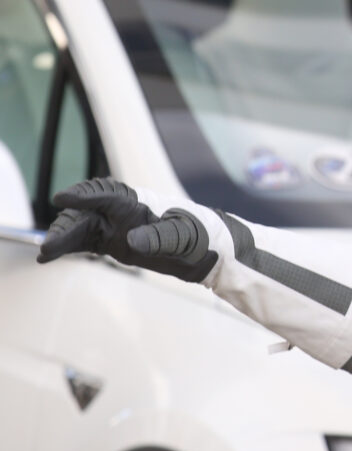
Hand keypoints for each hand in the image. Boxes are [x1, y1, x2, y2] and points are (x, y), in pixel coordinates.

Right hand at [38, 177, 216, 281]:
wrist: (207, 250)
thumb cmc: (198, 236)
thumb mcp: (183, 237)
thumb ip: (158, 238)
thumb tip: (131, 240)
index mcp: (138, 203)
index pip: (106, 194)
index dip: (83, 195)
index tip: (62, 198)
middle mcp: (122, 211)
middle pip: (86, 213)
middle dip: (67, 225)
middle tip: (50, 245)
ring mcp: (114, 226)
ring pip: (80, 227)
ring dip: (62, 238)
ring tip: (45, 253)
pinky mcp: (112, 242)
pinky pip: (83, 242)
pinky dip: (66, 247)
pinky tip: (48, 256)